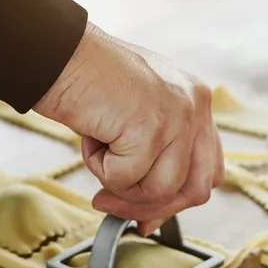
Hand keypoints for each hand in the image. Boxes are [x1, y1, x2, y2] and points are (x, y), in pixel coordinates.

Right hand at [35, 23, 223, 233]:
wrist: (58, 52)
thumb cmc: (88, 79)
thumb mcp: (136, 112)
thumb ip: (155, 153)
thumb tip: (149, 214)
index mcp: (197, 101)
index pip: (209, 170)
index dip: (177, 200)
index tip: (147, 215)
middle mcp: (196, 106)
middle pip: (195, 189)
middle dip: (151, 206)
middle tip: (109, 201)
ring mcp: (178, 116)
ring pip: (160, 190)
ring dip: (120, 184)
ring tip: (97, 149)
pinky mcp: (151, 127)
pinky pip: (126, 179)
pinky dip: (100, 168)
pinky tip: (90, 137)